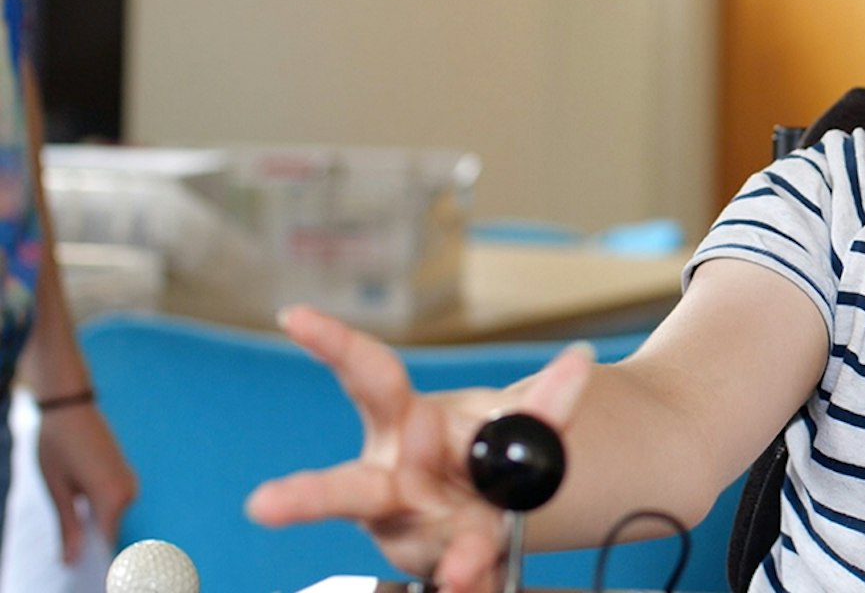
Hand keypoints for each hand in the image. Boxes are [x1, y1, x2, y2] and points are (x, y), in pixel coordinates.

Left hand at [37, 399, 136, 563]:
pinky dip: (100, 513)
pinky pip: (114, 504)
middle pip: (111, 531)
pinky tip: (82, 511)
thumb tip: (70, 560)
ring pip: (112, 518)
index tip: (92, 575)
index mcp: (112, 497)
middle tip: (74, 551)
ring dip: (96, 527)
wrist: (71, 407)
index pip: (108, 542)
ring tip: (75, 530)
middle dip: (95, 545)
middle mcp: (129, 491)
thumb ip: (67, 526)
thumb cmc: (58, 445)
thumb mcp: (56, 488)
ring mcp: (130, 481)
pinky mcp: (126, 474)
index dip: (97, 561)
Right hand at [245, 306, 593, 591]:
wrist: (501, 507)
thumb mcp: (515, 420)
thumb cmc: (482, 453)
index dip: (332, 343)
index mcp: (402, 424)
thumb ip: (546, 400)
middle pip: (347, 488)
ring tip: (471, 563)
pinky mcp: (440, 566)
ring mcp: (413, 533)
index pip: (367, 376)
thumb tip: (581, 359)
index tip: (294, 315)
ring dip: (455, 552)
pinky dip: (478, 578)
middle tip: (265, 504)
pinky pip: (460, 576)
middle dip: (304, 498)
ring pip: (421, 544)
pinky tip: (481, 579)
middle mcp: (391, 482)